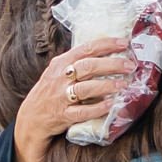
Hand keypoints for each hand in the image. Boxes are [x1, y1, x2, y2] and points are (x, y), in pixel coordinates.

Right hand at [12, 38, 134, 161]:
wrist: (31, 118)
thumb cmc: (50, 92)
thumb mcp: (57, 72)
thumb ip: (76, 62)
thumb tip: (105, 51)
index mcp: (60, 63)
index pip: (86, 49)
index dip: (106, 45)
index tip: (124, 43)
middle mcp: (60, 78)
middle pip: (88, 67)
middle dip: (112, 64)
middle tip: (130, 65)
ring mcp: (61, 97)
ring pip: (86, 88)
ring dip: (106, 86)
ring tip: (124, 84)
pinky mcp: (63, 115)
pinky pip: (82, 111)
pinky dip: (98, 108)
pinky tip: (111, 105)